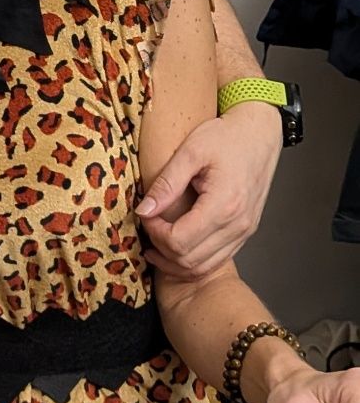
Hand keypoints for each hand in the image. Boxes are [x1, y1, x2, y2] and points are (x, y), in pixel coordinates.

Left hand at [138, 105, 281, 278]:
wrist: (259, 133)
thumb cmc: (227, 137)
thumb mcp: (191, 151)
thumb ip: (166, 183)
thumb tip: (144, 210)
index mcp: (224, 204)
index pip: (179, 240)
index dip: (154, 233)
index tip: (146, 214)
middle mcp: (238, 224)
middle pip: (189, 260)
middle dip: (161, 248)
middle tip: (148, 226)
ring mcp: (244, 231)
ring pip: (203, 268)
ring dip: (174, 262)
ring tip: (154, 245)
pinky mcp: (245, 232)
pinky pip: (216, 261)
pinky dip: (192, 262)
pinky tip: (175, 247)